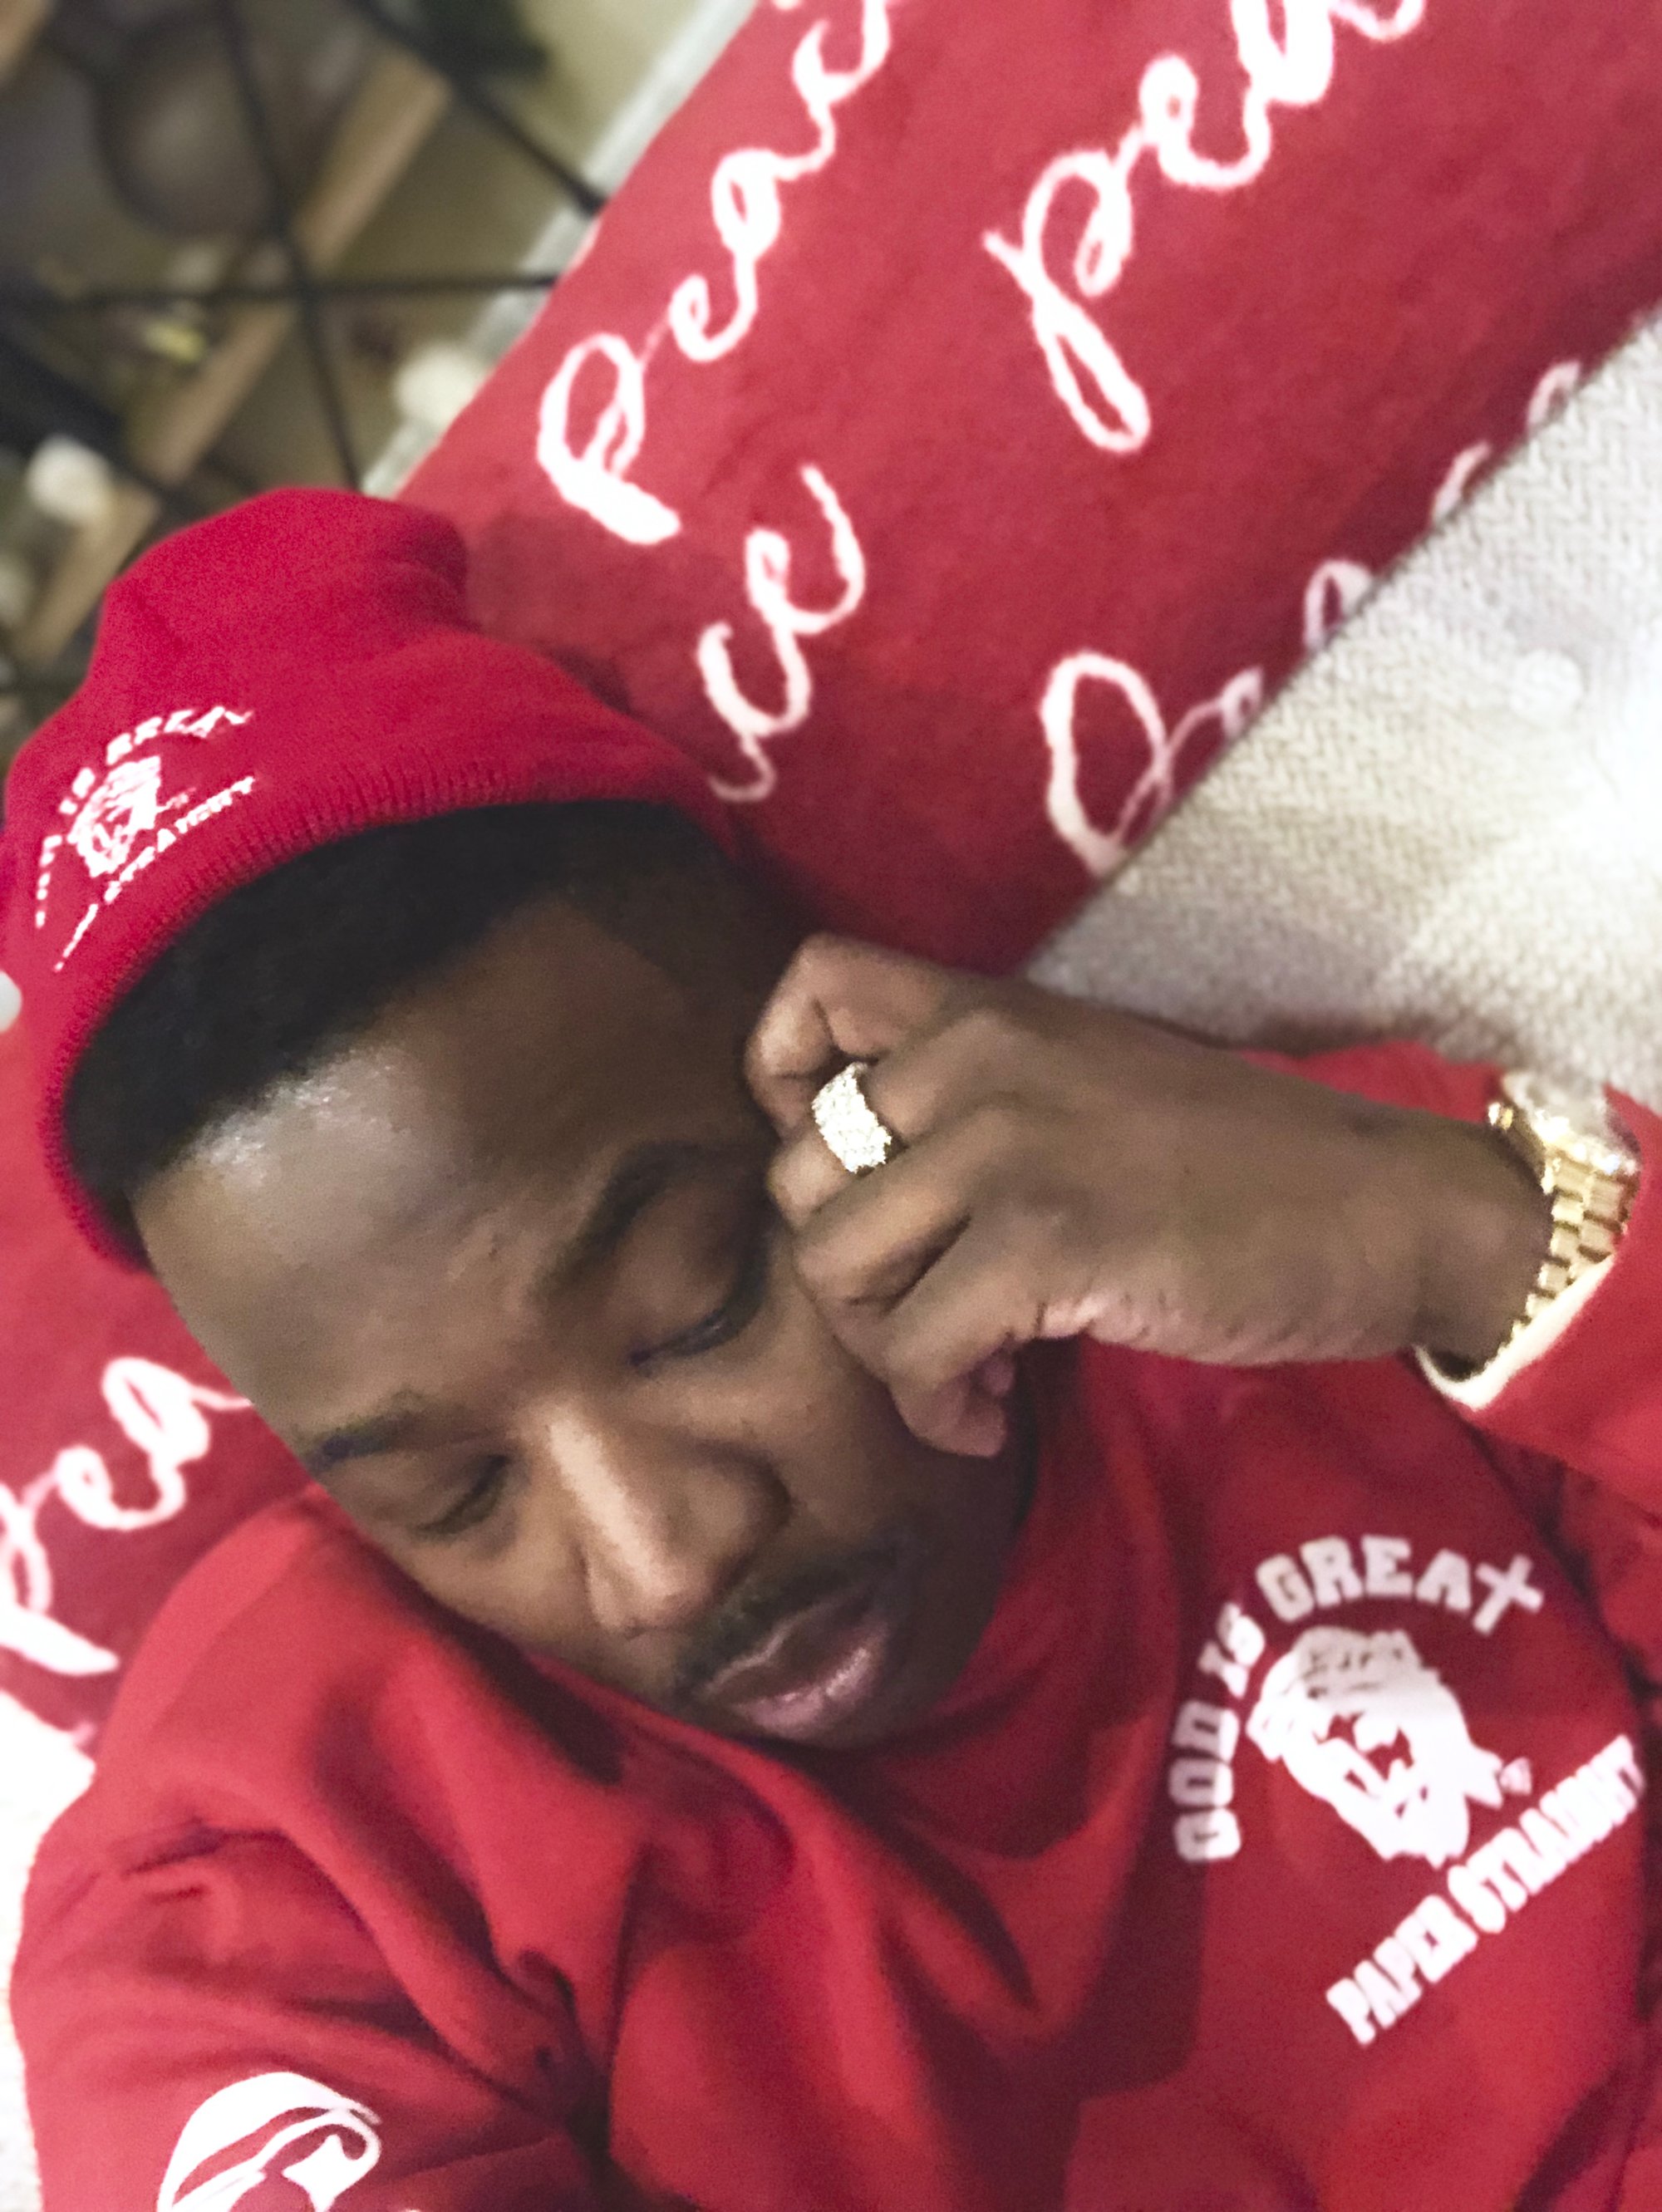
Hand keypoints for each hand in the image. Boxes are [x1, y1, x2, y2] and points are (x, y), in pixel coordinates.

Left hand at [747, 937, 1548, 1456]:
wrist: (1387, 1206)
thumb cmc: (1247, 1161)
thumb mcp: (1092, 1085)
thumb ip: (981, 1106)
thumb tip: (871, 1203)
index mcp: (989, 1012)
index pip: (813, 986)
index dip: (783, 1082)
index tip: (847, 1174)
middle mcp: (977, 1061)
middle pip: (798, 1171)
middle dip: (845, 1274)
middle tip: (921, 1319)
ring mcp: (1006, 1147)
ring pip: (836, 1267)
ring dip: (883, 1350)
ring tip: (962, 1374)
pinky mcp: (1045, 1243)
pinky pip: (913, 1349)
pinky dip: (935, 1407)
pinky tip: (988, 1417)